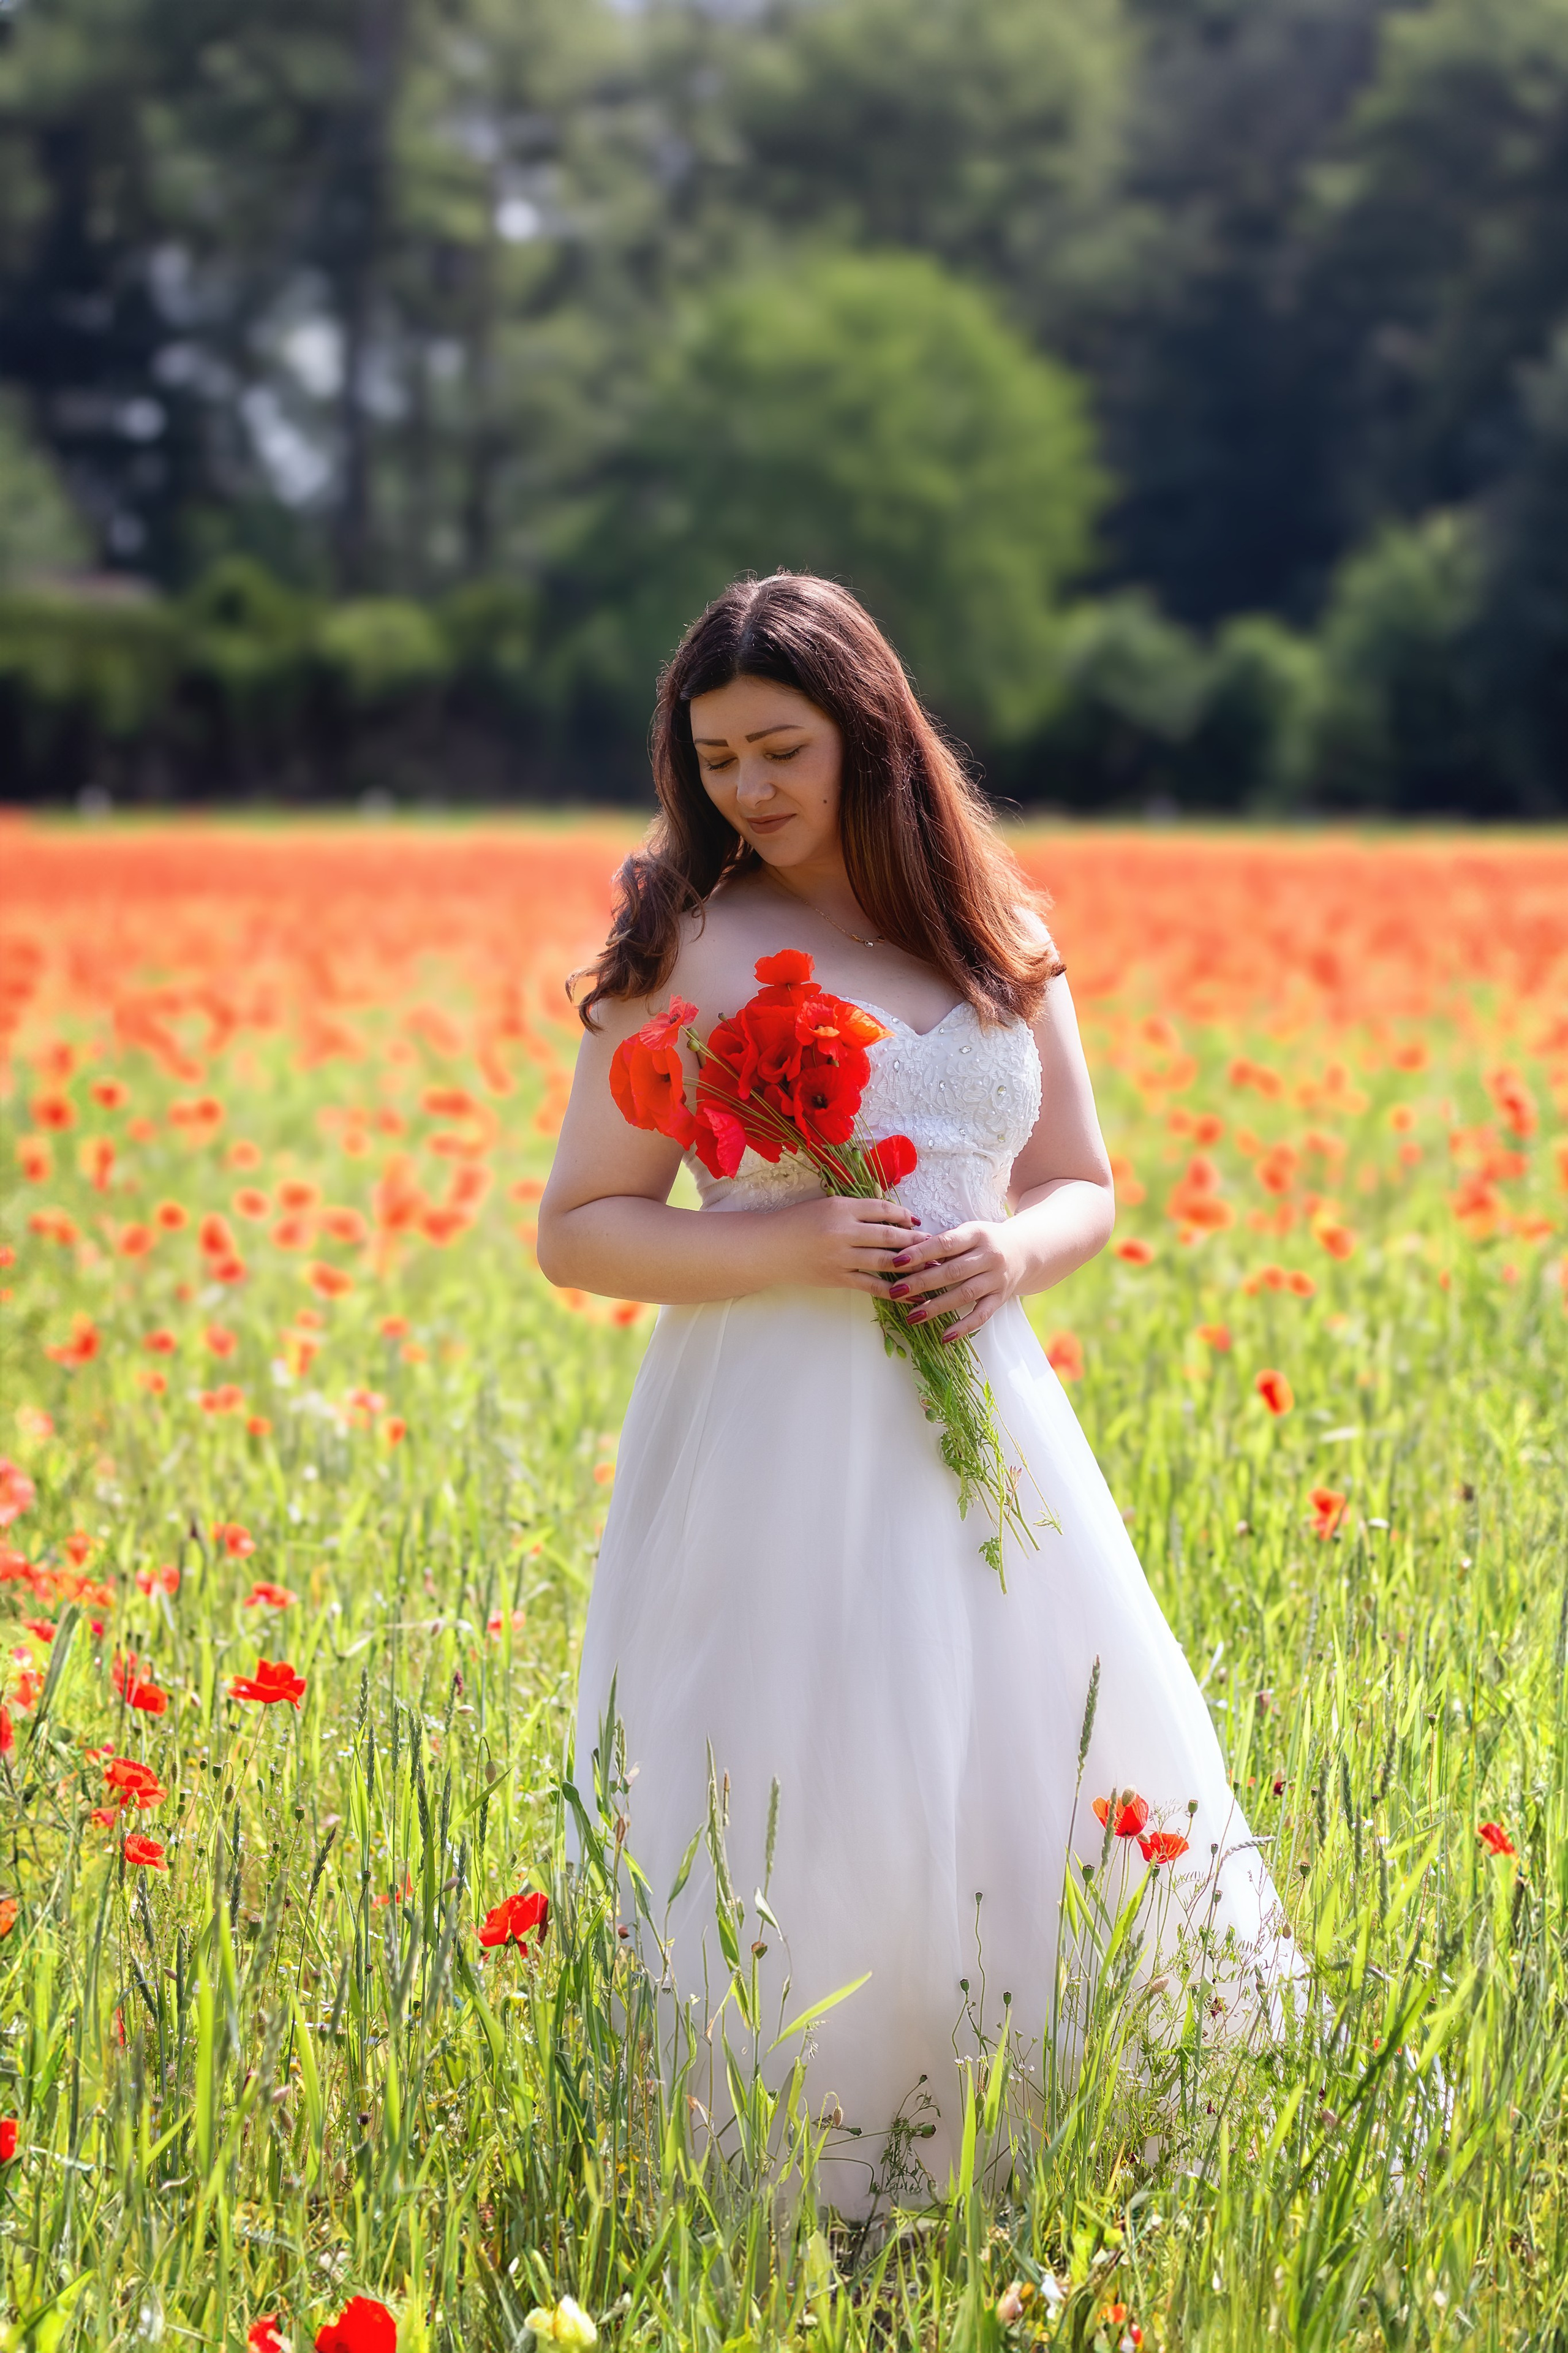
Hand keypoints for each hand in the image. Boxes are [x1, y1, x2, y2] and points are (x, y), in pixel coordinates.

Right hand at [769, 1194, 920, 1294]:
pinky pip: (872, 1285)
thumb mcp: (825, 1206)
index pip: (883, 1209)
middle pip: (889, 1235)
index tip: (916, 1221)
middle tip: (936, 1243)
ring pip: (885, 1260)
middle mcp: (844, 1231)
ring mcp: (841, 1257)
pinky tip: (910, 1293)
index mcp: (842, 1207)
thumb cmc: (796, 1223)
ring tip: (930, 1265)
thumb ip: (855, 1209)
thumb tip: (890, 1214)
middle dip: (915, 1240)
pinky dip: (894, 1290)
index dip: (904, 1215)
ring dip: (911, 1263)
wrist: (768, 1248)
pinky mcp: (838, 1278)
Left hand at [883, 1219, 1018, 1341]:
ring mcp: (997, 1279)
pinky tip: (944, 1337)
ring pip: (964, 1294)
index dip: (920, 1253)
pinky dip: (963, 1327)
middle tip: (896, 1291)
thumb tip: (907, 1256)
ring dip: (936, 1307)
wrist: (1024, 1250)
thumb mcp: (967, 1232)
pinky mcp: (1001, 1298)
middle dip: (922, 1282)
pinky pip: (982, 1315)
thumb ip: (942, 1243)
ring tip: (911, 1316)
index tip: (896, 1262)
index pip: (945, 1243)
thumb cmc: (984, 1241)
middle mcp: (990, 1256)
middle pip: (952, 1272)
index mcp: (977, 1234)